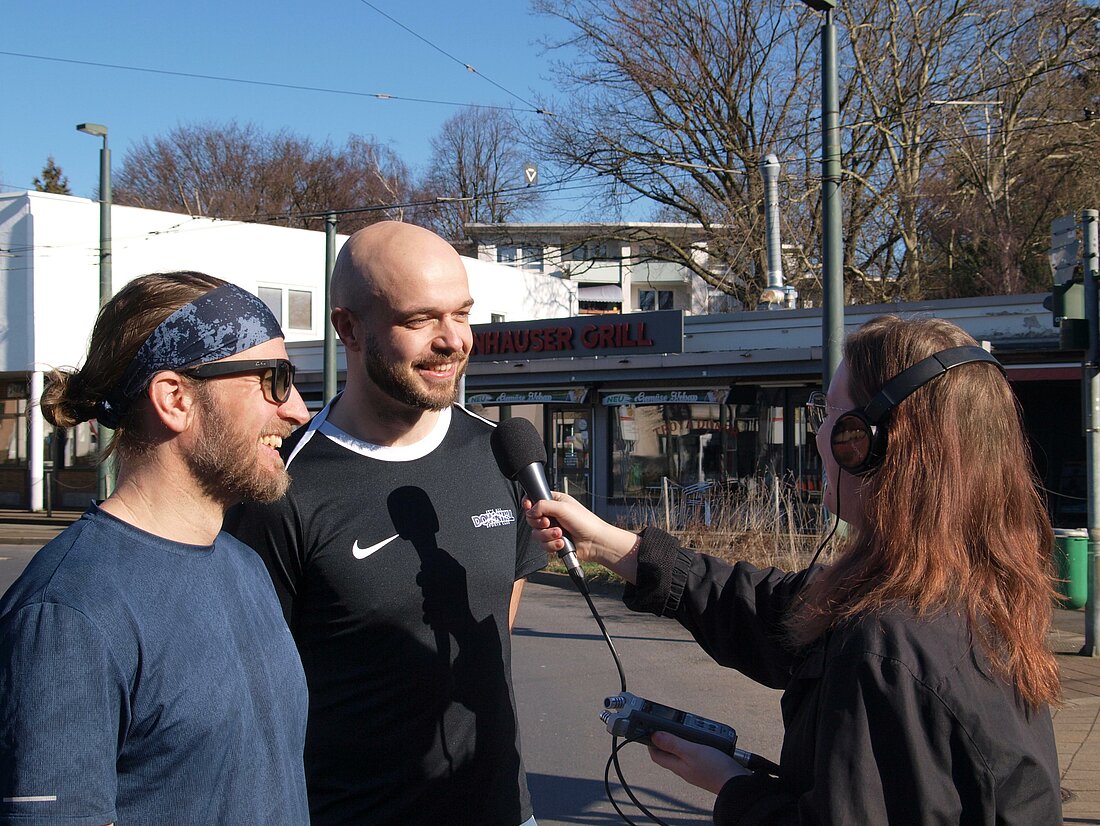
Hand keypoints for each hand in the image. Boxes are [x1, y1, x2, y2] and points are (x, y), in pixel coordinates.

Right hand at [523, 492, 638, 581]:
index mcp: (555, 501)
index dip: (529, 504)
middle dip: (540, 523)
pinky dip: (552, 545)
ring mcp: (553, 529)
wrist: (595, 542)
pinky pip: (543, 545)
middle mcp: (552, 515)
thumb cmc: (585, 522)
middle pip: (532, 519)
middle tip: (549, 523)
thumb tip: (530, 511)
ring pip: (537, 534)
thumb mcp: (562, 507)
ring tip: (561, 534)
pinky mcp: (554, 542)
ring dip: (548, 535)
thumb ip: (542, 505)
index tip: (529, 507)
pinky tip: (562, 543)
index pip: (534, 500)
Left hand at [646, 731, 749, 794]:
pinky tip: (703, 738)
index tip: (650, 729)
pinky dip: (696, 743)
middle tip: (670, 724)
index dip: (650, 742)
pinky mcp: (707, 766)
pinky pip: (696, 753)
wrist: (737, 783)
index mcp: (677, 765)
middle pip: (669, 752)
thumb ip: (673, 743)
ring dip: (683, 738)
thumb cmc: (715, 769)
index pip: (656, 754)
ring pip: (683, 751)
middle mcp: (685, 768)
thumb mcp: (691, 751)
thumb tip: (653, 736)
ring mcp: (696, 768)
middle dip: (667, 737)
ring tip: (688, 728)